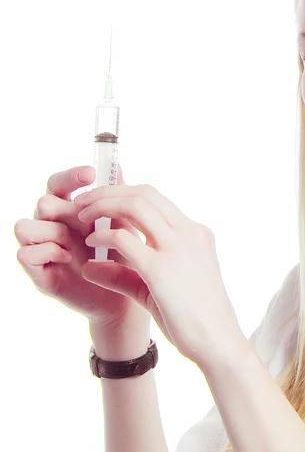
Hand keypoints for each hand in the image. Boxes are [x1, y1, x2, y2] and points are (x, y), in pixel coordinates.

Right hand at [15, 165, 150, 330]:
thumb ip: (116, 197)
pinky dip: (46, 251)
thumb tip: (118, 165)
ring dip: (52, 231)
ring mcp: (42, 246)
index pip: (59, 183)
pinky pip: (24, 253)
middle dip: (65, 208)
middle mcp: (52, 223)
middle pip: (42, 202)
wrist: (125, 293)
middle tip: (87, 221)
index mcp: (70, 207)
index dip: (70, 176)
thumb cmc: (123, 253)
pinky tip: (67, 256)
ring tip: (76, 242)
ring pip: (25, 225)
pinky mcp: (38, 270)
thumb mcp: (123, 223)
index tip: (91, 174)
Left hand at [74, 183, 245, 365]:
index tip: (99, 202)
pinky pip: (125, 240)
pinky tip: (91, 244)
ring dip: (103, 205)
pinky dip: (103, 236)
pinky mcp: (162, 270)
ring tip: (81, 216)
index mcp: (195, 233)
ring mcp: (178, 248)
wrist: (219, 342)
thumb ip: (125, 273)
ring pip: (136, 205)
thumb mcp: (159, 287)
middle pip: (144, 194)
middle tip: (82, 202)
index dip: (123, 193)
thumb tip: (88, 267)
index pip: (156, 199)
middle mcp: (189, 233)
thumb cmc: (194, 319)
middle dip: (108, 192)